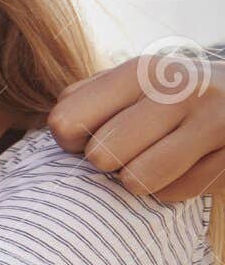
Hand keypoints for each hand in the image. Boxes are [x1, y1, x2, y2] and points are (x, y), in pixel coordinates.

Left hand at [49, 55, 224, 199]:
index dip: (71, 142)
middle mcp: (176, 89)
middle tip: (134, 151)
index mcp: (140, 71)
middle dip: (109, 164)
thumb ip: (88, 99)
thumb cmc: (179, 99)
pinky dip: (175, 188)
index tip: (92, 137)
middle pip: (99, 155)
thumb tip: (57, 129)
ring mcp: (212, 119)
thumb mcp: (136, 85)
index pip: (65, 121)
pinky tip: (192, 165)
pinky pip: (176, 193)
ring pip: (136, 180)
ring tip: (160, 160)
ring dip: (141, 181)